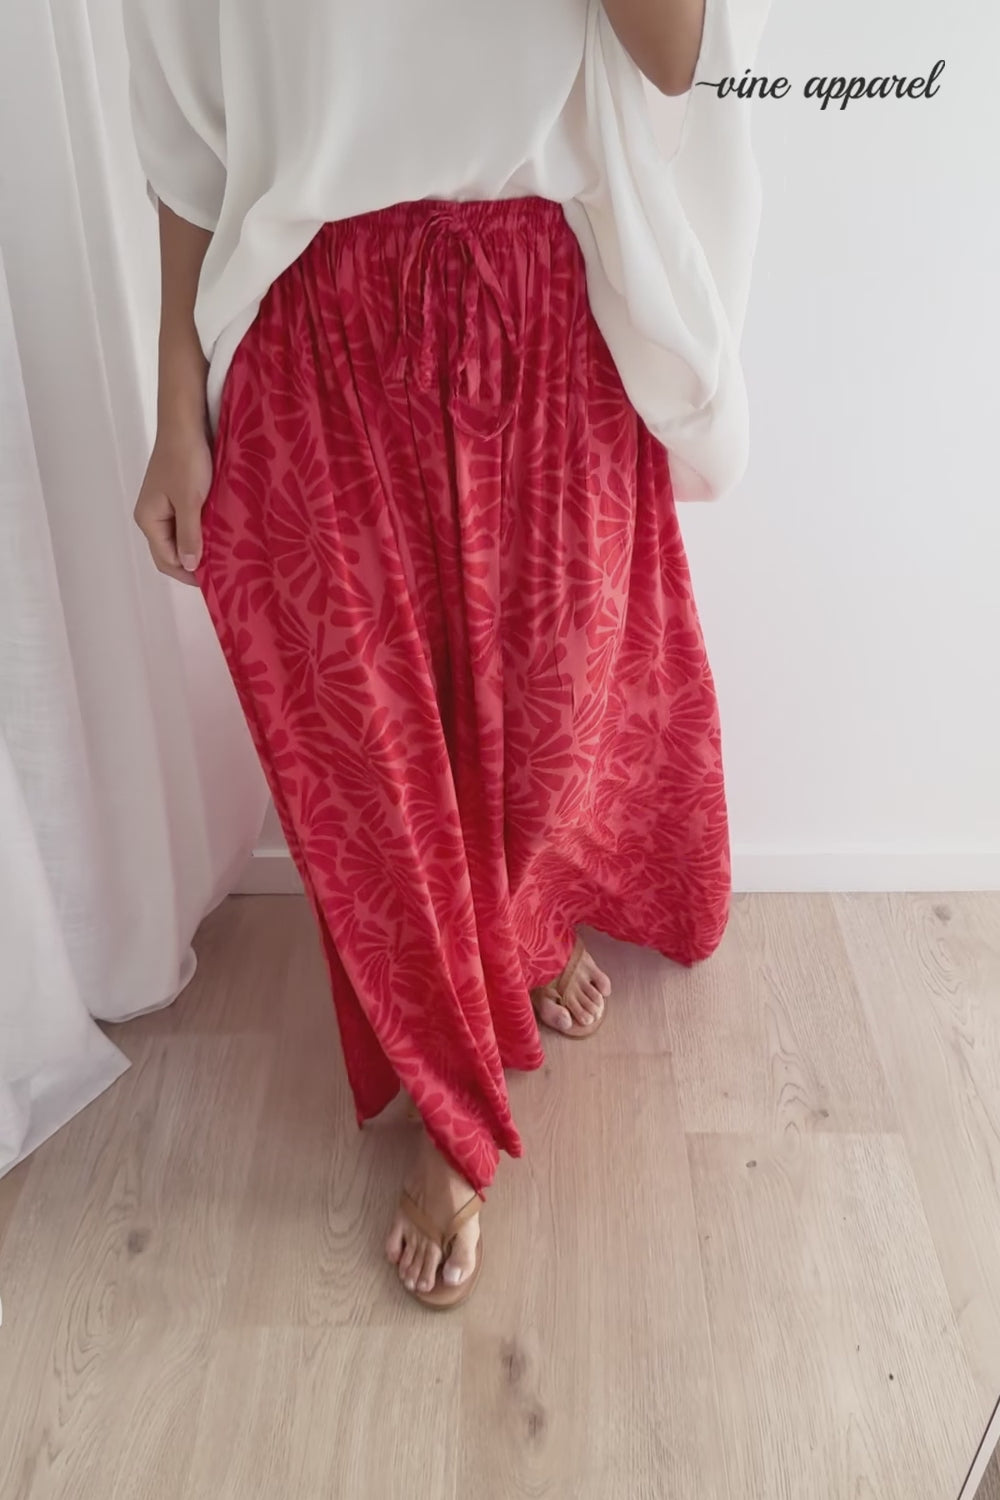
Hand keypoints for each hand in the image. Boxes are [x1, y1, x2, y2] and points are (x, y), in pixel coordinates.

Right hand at [133, 421, 213, 586]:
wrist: (186, 423)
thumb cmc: (186, 460)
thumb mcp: (190, 501)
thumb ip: (189, 535)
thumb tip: (189, 565)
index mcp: (148, 520)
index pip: (166, 560)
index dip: (188, 574)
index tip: (214, 580)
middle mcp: (152, 516)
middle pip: (170, 551)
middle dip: (193, 563)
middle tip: (221, 572)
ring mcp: (163, 506)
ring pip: (180, 537)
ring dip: (198, 547)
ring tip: (222, 556)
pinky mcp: (176, 496)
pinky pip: (186, 522)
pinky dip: (200, 531)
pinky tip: (217, 534)